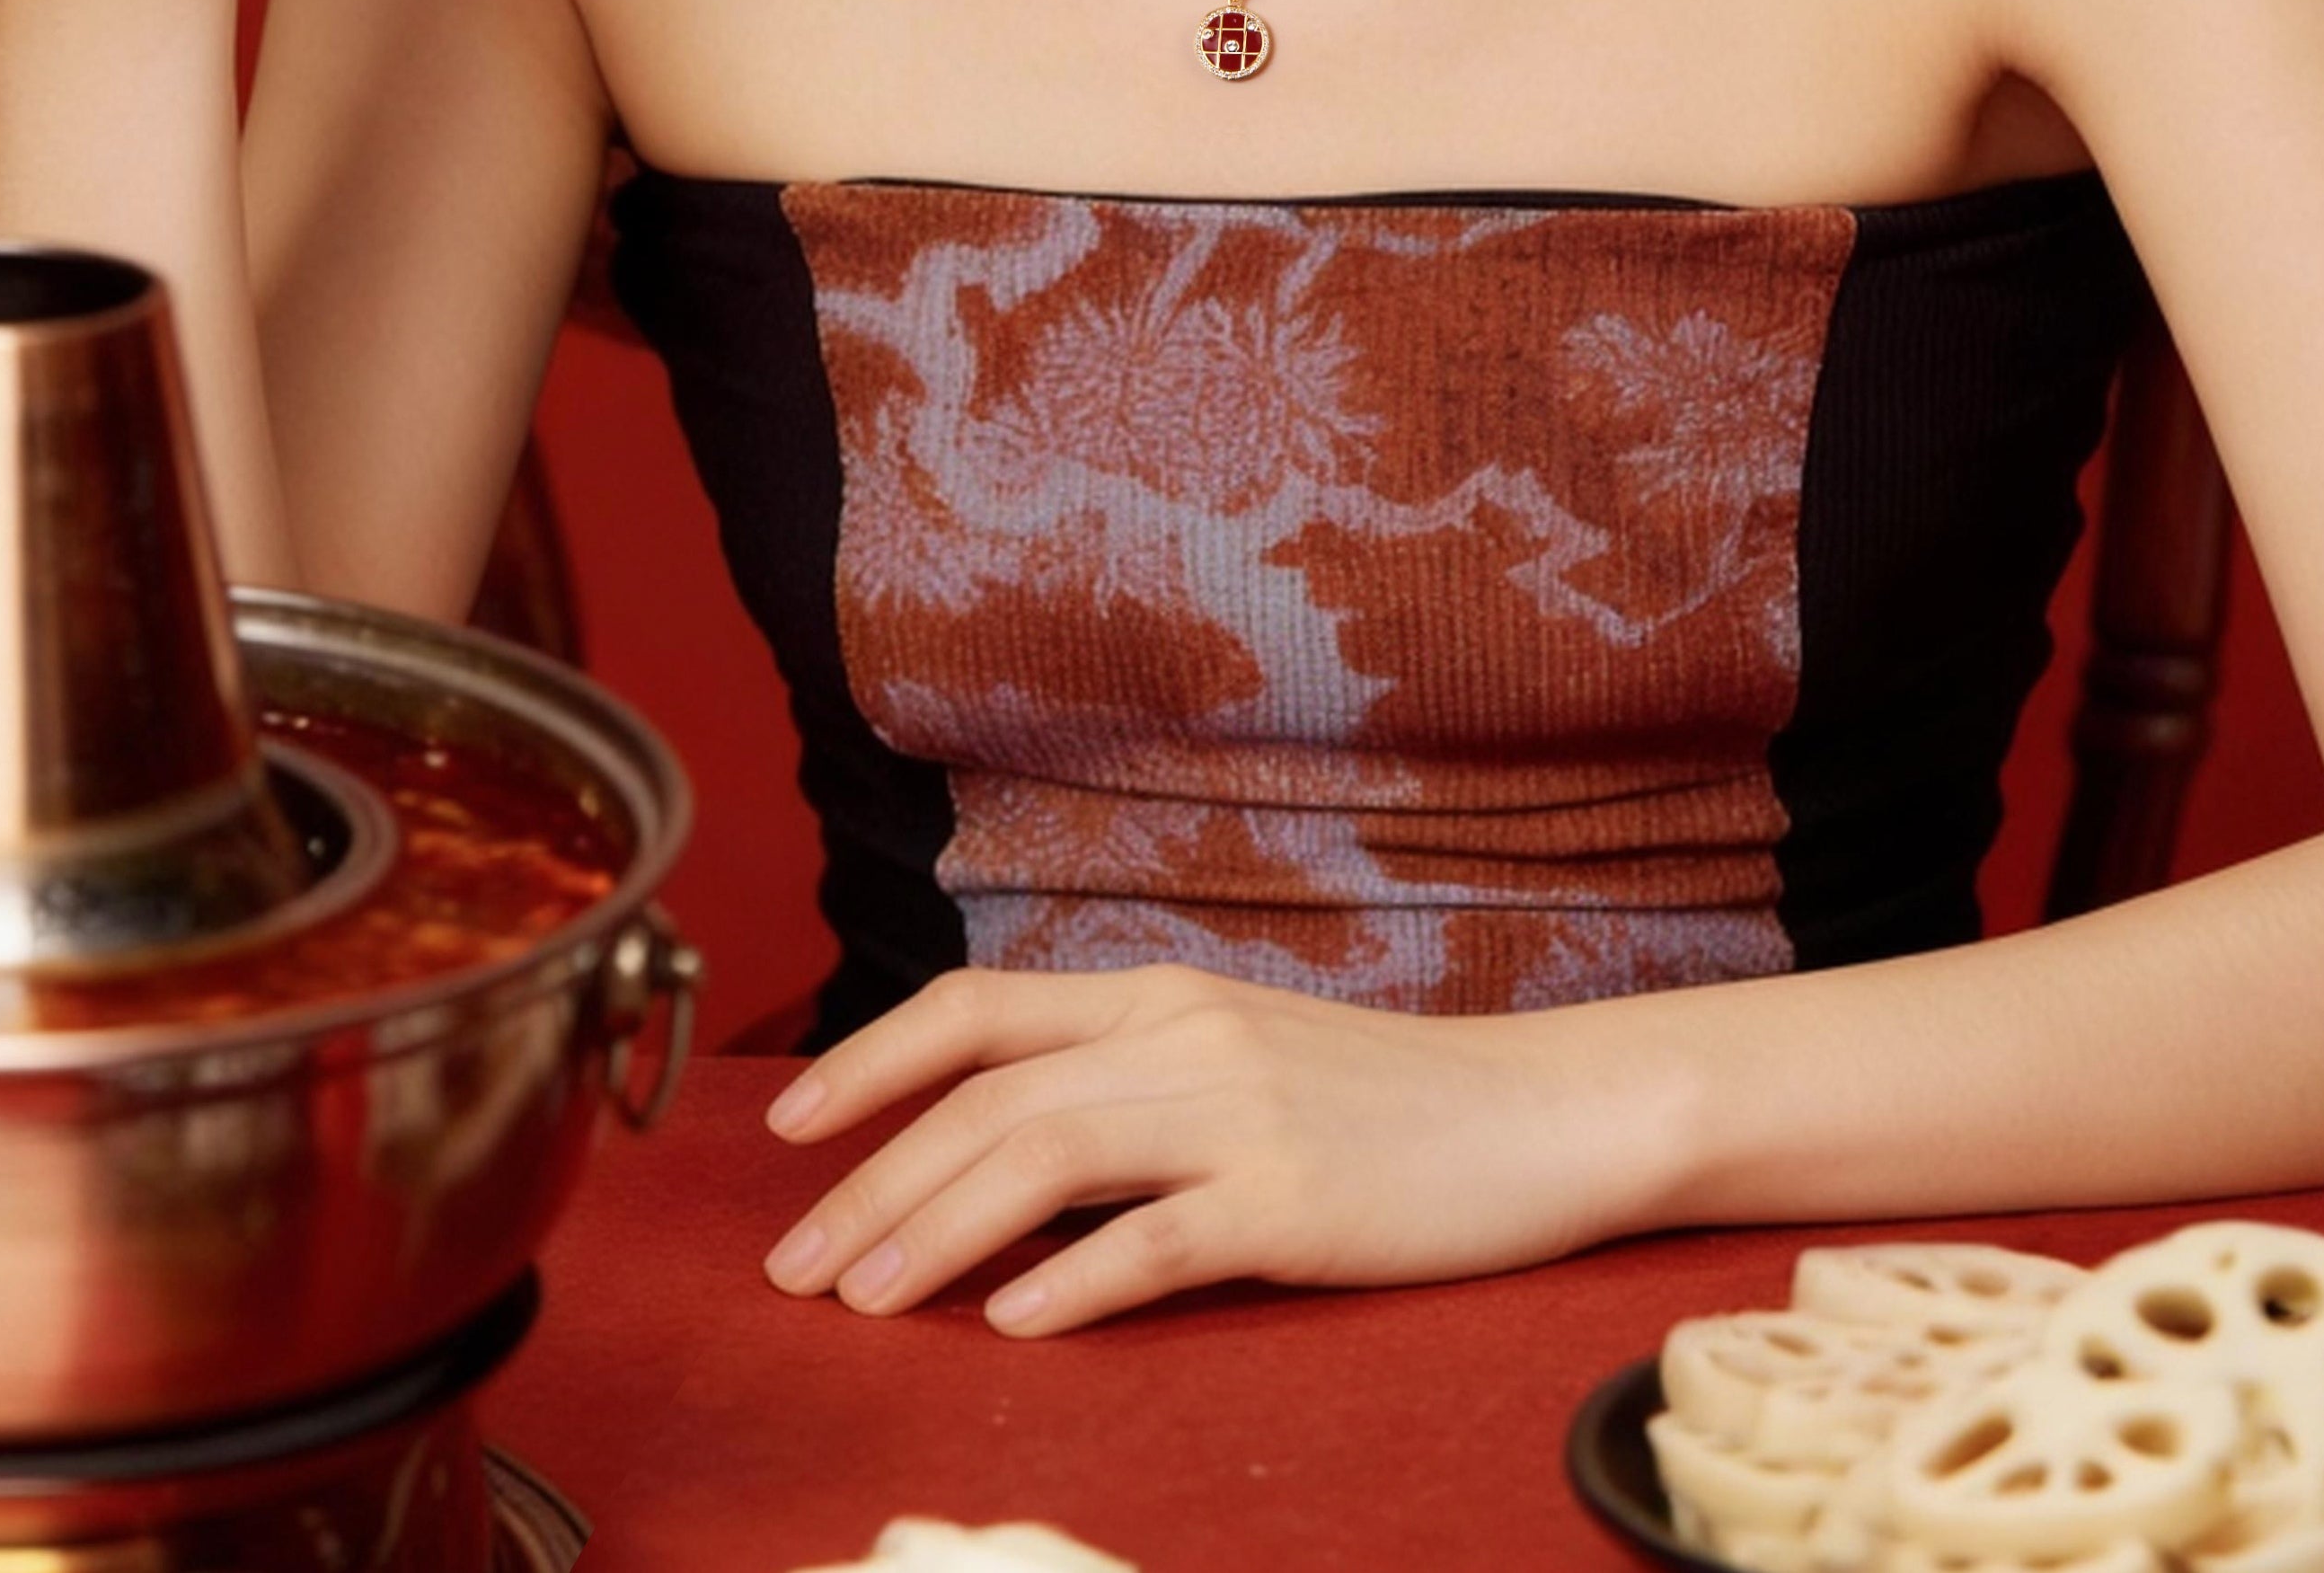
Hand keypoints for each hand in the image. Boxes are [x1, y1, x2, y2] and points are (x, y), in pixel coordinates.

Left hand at [760, 962, 1670, 1337]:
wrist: (1540, 1112)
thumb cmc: (1380, 1102)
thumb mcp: (1234, 1057)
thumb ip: (1121, 1083)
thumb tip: (990, 1152)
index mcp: (1154, 997)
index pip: (972, 1011)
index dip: (866, 1064)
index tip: (783, 1131)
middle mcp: (1181, 1037)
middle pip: (985, 1097)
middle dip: (870, 1182)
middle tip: (794, 1269)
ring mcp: (1239, 1112)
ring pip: (1044, 1153)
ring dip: (935, 1230)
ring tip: (865, 1303)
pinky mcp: (1295, 1197)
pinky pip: (1159, 1238)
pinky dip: (1073, 1281)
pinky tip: (1015, 1325)